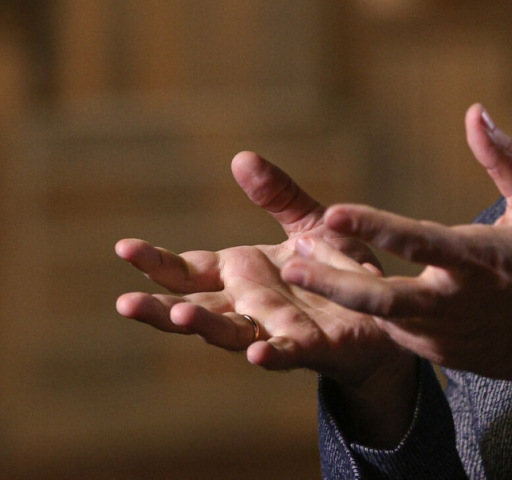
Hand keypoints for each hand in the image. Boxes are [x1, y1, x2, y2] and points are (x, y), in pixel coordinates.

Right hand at [115, 153, 409, 388]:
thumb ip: (277, 195)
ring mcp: (276, 329)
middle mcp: (250, 305)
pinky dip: (271, 355)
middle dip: (160, 309)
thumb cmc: (341, 271)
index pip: (188, 270)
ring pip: (231, 334)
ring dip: (205, 328)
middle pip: (195, 309)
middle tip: (124, 304)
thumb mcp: (308, 223)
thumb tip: (241, 156)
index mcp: (242, 274)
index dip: (156, 262)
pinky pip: (288, 353)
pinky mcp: (314, 346)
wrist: (389, 314)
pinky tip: (256, 354)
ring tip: (179, 317)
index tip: (122, 247)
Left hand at [281, 104, 511, 386]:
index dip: (376, 227)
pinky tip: (337, 288)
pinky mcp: (434, 352)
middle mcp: (454, 301)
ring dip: (339, 295)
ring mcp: (442, 333)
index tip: (335, 211)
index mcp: (479, 260)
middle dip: (335, 283)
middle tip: (291, 263)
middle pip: (385, 299)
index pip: (419, 242)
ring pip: (380, 318)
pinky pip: (393, 330)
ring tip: (298, 271)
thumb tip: (474, 110)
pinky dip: (367, 311)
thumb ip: (503, 159)